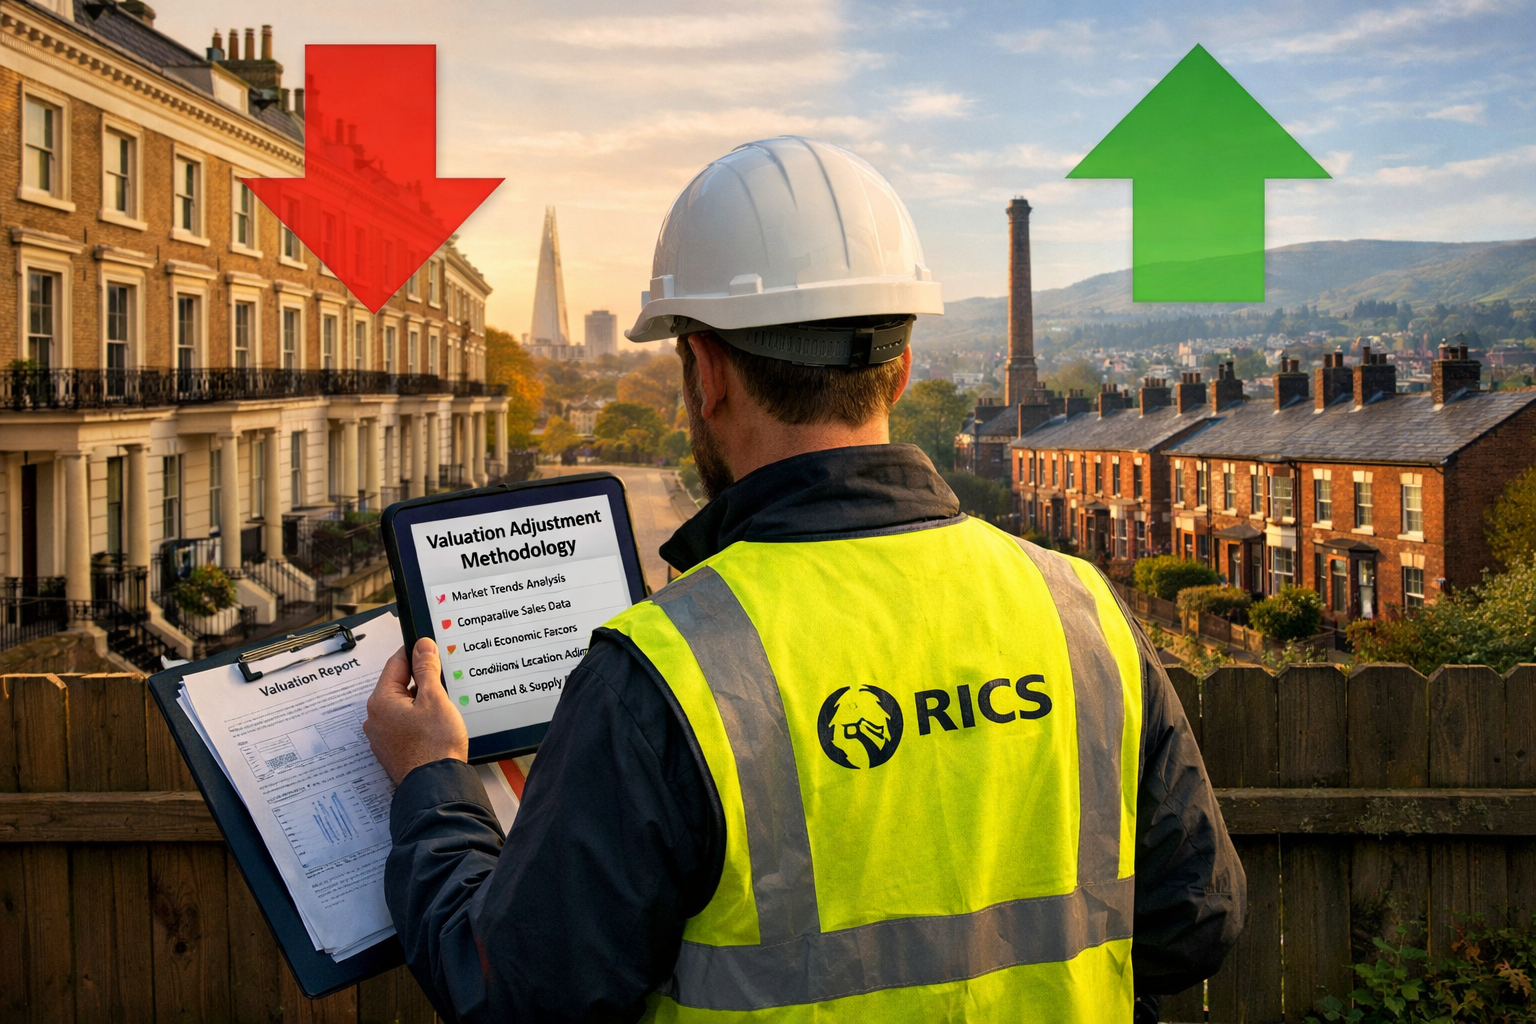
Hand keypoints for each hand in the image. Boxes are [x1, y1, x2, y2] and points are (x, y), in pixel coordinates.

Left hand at [363, 638, 468, 784]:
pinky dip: (418, 720)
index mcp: (381, 701)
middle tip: (443, 682)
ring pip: (402, 706)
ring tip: (442, 709)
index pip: (396, 663)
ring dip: (420, 702)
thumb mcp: (435, 698)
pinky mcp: (393, 750)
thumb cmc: (434, 746)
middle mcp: (375, 718)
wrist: (435, 785)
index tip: (429, 648)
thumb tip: (422, 647)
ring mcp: (382, 736)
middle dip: (420, 681)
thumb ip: (427, 669)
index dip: (415, 653)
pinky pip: (404, 725)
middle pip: (398, 685)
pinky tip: (435, 726)